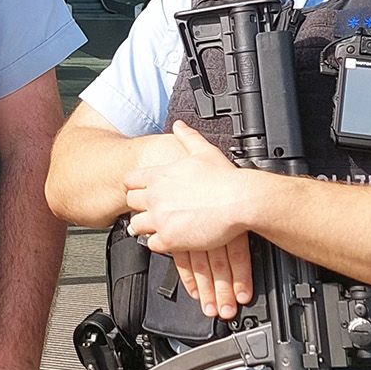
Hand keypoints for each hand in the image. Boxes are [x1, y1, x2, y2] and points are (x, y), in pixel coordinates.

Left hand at [122, 121, 255, 319]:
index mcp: (160, 175)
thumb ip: (187, 137)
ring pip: (136, 225)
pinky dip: (159, 243)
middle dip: (139, 207)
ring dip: (146, 227)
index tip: (144, 192)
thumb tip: (178, 125)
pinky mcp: (169, 238)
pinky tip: (171, 239)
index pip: (129, 181)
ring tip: (160, 227)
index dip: (136, 187)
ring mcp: (160, 218)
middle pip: (130, 202)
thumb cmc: (226, 179)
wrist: (240, 201)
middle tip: (152, 211)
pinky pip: (151, 244)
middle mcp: (155, 196)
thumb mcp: (204, 151)